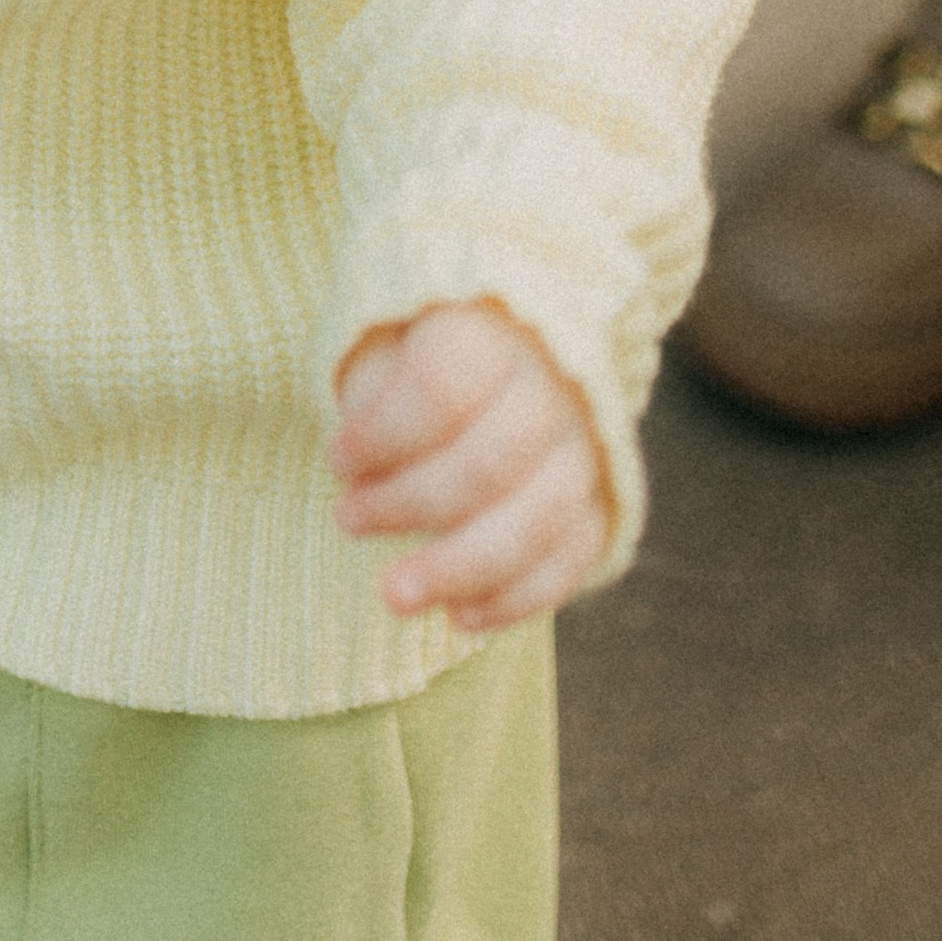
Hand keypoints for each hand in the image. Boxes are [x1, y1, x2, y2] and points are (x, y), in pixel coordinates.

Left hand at [330, 300, 609, 633]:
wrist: (514, 343)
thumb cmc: (428, 348)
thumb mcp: (390, 340)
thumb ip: (377, 393)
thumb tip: (366, 474)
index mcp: (496, 324)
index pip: (443, 386)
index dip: (384, 434)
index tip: (337, 459)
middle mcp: (556, 381)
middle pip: (490, 461)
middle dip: (411, 505)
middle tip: (347, 520)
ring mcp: (588, 443)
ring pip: (537, 520)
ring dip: (459, 569)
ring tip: (394, 595)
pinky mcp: (604, 497)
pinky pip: (572, 559)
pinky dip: (517, 598)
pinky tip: (459, 616)